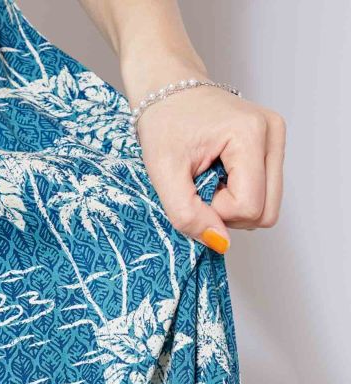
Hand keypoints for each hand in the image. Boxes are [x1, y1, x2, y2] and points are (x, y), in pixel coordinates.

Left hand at [134, 83, 286, 252]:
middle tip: (201, 187)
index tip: (194, 189)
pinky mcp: (272, 146)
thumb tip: (219, 243)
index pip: (250, 207)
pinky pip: (263, 192)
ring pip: (267, 206)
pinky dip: (237, 194)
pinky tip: (218, 174)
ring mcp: (276, 138)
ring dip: (233, 204)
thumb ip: (187, 213)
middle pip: (266, 212)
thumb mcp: (163, 173)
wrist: (165, 85)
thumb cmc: (162, 121)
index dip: (217, 212)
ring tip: (209, 178)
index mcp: (251, 134)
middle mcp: (273, 133)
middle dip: (228, 212)